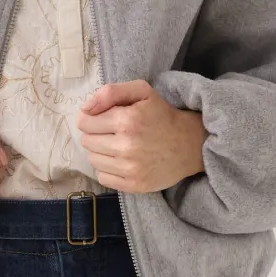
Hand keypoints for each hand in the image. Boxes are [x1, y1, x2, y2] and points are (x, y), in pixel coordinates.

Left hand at [75, 79, 207, 192]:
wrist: (190, 145)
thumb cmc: (162, 115)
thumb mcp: (141, 91)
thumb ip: (110, 92)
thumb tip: (85, 109)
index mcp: (126, 121)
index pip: (85, 122)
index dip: (91, 118)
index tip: (104, 118)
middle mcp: (126, 146)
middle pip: (87, 141)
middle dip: (95, 134)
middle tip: (113, 132)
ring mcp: (130, 169)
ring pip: (92, 160)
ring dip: (100, 152)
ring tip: (118, 146)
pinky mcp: (133, 185)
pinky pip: (102, 178)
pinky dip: (108, 169)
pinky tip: (121, 161)